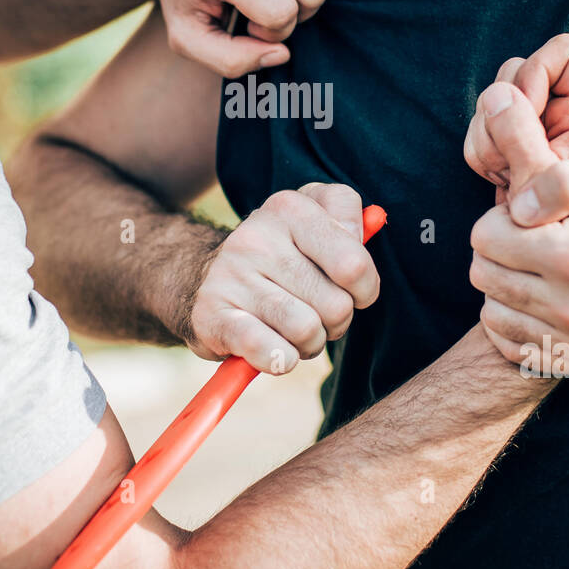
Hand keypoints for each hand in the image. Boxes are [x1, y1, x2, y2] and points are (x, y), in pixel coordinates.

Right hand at [183, 183, 379, 373]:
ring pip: (307, 331)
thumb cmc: (280, 258)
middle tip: (316, 312)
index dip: (365, 288)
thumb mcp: (313, 222)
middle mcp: (256, 236)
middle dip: (336, 321)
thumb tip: (361, 246)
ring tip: (292, 330)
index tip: (350, 287)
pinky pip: (272, 353)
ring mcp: (230, 275)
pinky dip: (281, 361)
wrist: (203, 281)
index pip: (354, 263)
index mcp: (290, 207)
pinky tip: (272, 350)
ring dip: (309, 344)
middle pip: (337, 305)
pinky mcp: (211, 315)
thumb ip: (347, 220)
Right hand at [464, 33, 568, 202]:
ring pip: (487, 107)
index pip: (559, 52)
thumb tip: (495, 95)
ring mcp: (527, 128)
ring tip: (516, 179)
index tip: (532, 115)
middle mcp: (555, 109)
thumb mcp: (560, 176)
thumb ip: (526, 135)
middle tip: (519, 159)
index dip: (537, 75)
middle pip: (512, 74)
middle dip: (504, 118)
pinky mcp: (506, 148)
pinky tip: (506, 184)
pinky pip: (477, 137)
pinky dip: (485, 160)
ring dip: (492, 145)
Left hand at [467, 55, 568, 374]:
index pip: (484, 236)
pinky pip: (511, 345)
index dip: (504, 216)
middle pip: (483, 274)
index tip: (533, 212)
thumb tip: (513, 196)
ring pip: (491, 311)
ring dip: (507, 284)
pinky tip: (547, 296)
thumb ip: (557, 171)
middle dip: (501, 248)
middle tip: (538, 236)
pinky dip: (519, 320)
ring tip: (544, 264)